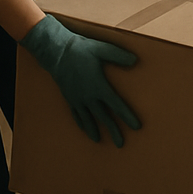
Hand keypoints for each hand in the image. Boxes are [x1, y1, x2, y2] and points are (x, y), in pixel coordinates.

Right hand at [20, 15, 138, 146]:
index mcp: (99, 87)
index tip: (136, 127)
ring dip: (95, 130)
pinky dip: (82, 123)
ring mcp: (77, 98)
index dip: (127, 117)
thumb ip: (119, 56)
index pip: (117, 105)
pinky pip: (76, 114)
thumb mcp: (103, 49)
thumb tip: (135, 61)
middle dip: (113, 130)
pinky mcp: (69, 97)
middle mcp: (88, 97)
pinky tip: (84, 128)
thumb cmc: (81, 50)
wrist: (56, 52)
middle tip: (121, 144)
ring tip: (101, 141)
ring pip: (89, 119)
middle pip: (104, 117)